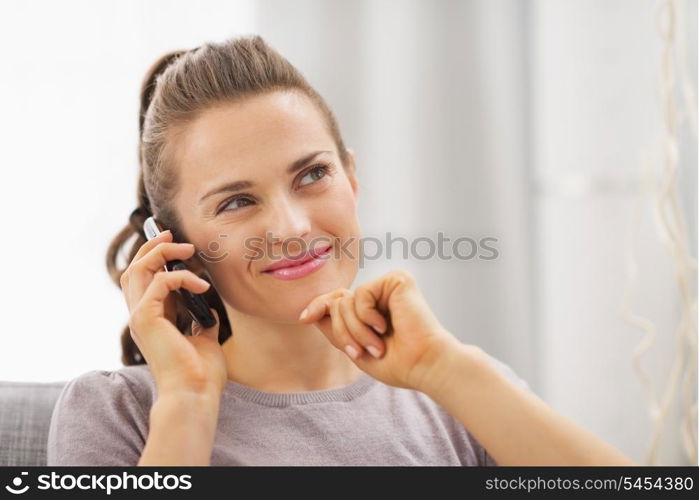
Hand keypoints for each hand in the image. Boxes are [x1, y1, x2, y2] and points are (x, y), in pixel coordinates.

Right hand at [120, 229, 226, 397]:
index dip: (155, 258)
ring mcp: (140, 317)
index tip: (177, 245)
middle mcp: (140, 316)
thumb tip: (208, 307)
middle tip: (173, 234)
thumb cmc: (200, 374)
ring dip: (161, 252)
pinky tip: (202, 286)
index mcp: (152, 320)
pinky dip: (182, 277)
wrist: (194, 395)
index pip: (144, 281)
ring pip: (138, 269)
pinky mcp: (146, 319)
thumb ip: (200, 320)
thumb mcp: (203, 338)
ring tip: (188, 249)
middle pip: (134, 269)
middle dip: (152, 246)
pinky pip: (160, 282)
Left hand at [298, 269, 461, 390]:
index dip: (318, 307)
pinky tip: (385, 326)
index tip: (303, 318)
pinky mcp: (397, 279)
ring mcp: (387, 286)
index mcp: (371, 310)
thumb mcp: (355, 348)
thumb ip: (336, 329)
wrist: (423, 364)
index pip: (336, 301)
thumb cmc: (397, 363)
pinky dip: (367, 317)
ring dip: (356, 330)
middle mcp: (379, 295)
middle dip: (342, 331)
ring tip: (376, 345)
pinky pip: (361, 294)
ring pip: (346, 301)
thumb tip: (312, 313)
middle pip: (337, 302)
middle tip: (360, 352)